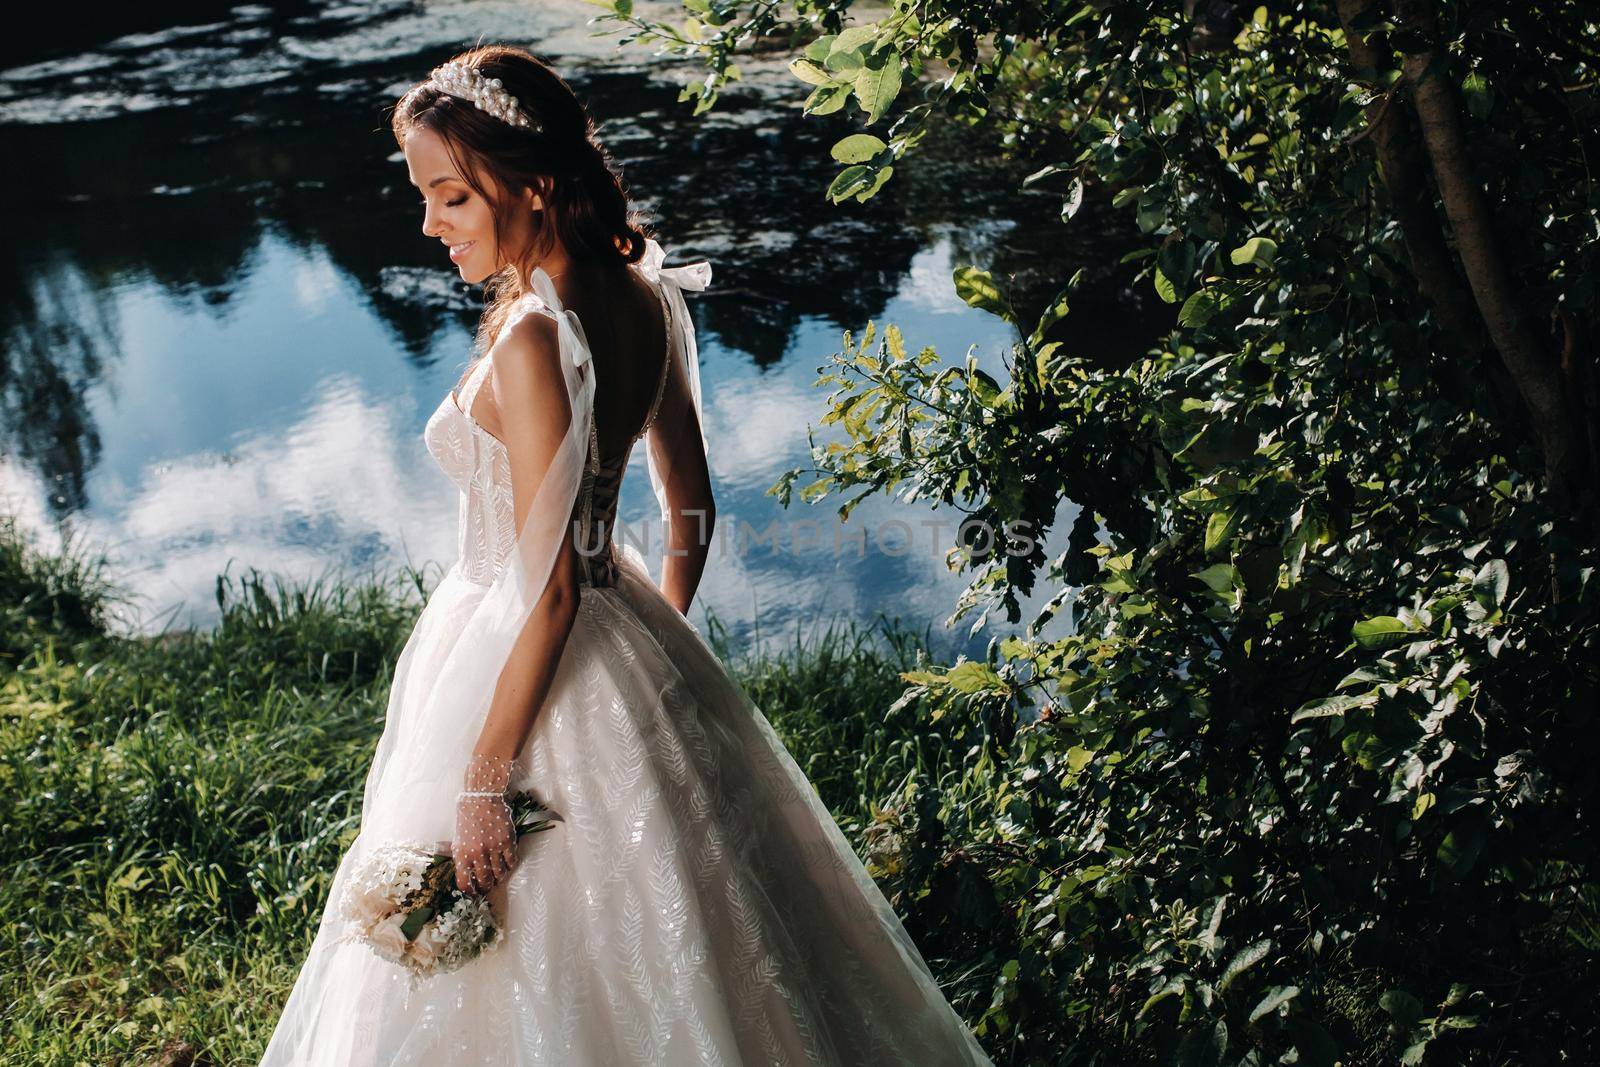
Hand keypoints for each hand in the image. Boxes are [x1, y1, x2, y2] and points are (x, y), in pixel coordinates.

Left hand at [452, 754, 517, 894]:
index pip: (464, 883)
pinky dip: (509, 865)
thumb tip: (465, 872)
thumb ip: (461, 856)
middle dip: (486, 886)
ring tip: (498, 875)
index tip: (474, 891)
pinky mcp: (507, 842)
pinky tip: (506, 862)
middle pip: (484, 881)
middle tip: (488, 885)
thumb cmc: (467, 815)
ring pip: (499, 874)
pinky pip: (511, 861)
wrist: (482, 797)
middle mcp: (477, 854)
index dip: (470, 890)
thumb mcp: (457, 838)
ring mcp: (493, 849)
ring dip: (499, 877)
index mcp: (461, 854)